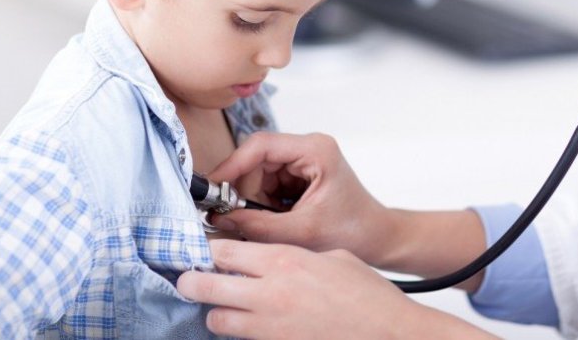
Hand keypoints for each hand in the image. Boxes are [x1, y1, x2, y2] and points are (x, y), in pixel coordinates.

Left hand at [176, 240, 494, 338]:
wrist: (388, 332)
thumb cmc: (368, 295)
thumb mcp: (332, 257)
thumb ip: (294, 256)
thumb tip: (272, 257)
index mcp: (284, 261)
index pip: (224, 250)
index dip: (209, 247)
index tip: (206, 247)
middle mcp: (269, 293)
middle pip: (205, 284)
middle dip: (191, 279)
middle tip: (189, 278)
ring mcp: (270, 325)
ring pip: (216, 319)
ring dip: (215, 310)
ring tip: (223, 305)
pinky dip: (238, 332)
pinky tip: (247, 324)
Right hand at [208, 132, 398, 265]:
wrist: (376, 238)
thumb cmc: (352, 231)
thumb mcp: (301, 232)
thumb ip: (258, 225)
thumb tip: (219, 218)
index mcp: (316, 150)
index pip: (261, 145)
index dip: (232, 165)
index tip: (212, 188)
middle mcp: (308, 148)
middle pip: (256, 160)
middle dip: (243, 190)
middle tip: (233, 217)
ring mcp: (303, 160)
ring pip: (257, 174)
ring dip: (253, 200)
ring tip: (268, 224)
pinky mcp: (299, 174)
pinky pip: (266, 184)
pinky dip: (263, 204)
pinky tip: (276, 221)